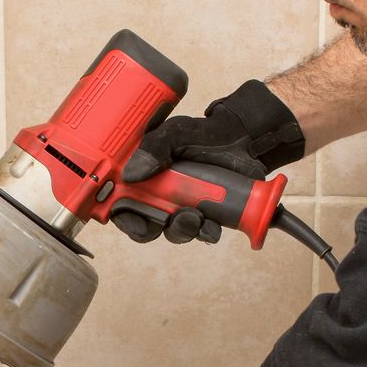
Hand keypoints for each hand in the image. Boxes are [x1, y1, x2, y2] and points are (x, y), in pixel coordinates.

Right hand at [115, 79, 304, 243]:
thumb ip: (154, 147)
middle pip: (145, 224)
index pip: (122, 202)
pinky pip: (201, 233)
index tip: (138, 222)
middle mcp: (159, 195)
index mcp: (144, 175)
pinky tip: (213, 225)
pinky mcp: (206, 216)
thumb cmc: (205, 134)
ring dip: (184, 230)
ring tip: (199, 218)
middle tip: (173, 218)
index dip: (125, 217)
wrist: (245, 140)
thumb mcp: (176, 133)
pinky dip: (206, 233)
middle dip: (156, 228)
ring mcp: (183, 208)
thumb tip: (131, 174)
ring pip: (174, 232)